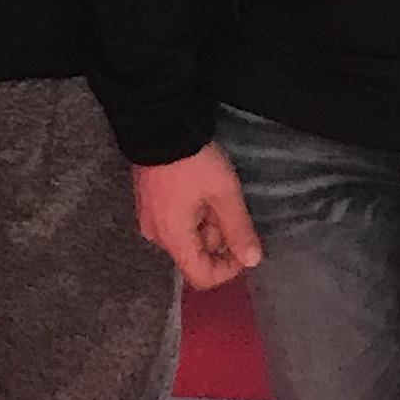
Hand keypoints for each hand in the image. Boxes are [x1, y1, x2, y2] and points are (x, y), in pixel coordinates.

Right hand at [132, 146, 262, 290]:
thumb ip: (239, 229)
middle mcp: (156, 235)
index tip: (244, 246)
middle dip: (219, 239)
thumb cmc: (193, 161)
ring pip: (185, 237)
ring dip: (206, 224)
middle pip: (194, 256)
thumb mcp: (224, 193)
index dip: (228, 270)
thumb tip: (253, 261)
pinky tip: (201, 189)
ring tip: (217, 193)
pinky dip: (192, 214)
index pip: (201, 277)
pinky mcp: (147, 202)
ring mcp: (148, 218)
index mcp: (172, 238)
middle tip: (231, 208)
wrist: (159, 122)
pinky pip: (174, 222)